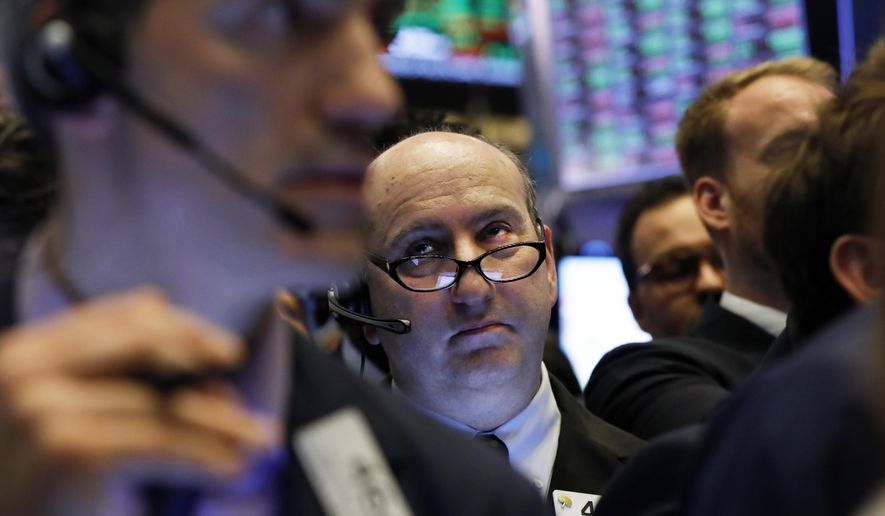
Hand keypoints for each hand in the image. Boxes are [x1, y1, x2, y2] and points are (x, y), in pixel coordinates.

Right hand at [0, 287, 277, 514]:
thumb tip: (217, 387)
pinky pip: (158, 438)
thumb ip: (125, 390)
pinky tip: (232, 463)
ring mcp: (43, 405)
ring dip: (221, 417)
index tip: (219, 343)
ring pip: (159, 398)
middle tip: (237, 358)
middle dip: (197, 345)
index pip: (115, 317)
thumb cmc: (35, 484)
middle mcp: (27, 369)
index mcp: (26, 353)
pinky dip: (204, 450)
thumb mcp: (69, 419)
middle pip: (138, 339)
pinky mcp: (66, 445)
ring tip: (260, 436)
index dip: (176, 323)